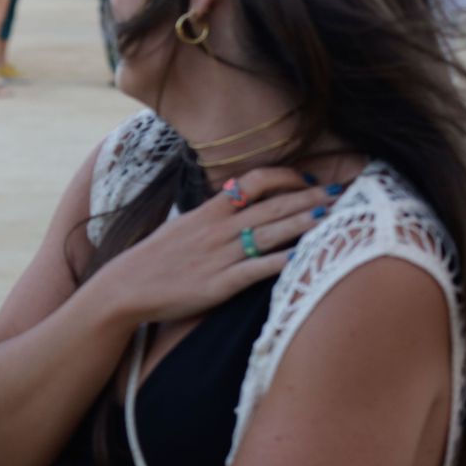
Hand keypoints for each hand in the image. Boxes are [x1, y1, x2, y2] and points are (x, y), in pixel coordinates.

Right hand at [96, 167, 337, 325]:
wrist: (124, 287)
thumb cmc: (154, 260)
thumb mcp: (182, 227)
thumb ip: (212, 215)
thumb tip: (235, 202)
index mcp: (209, 212)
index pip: (254, 182)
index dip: (286, 178)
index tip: (309, 182)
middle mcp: (218, 230)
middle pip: (273, 206)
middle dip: (311, 198)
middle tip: (342, 193)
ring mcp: (219, 256)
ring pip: (271, 234)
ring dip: (306, 224)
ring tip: (336, 218)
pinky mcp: (218, 285)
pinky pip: (256, 270)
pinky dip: (282, 263)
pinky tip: (305, 259)